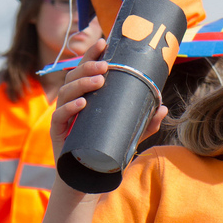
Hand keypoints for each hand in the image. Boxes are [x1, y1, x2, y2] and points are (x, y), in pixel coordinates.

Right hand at [50, 39, 167, 163]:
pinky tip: (83, 104)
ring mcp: (64, 118)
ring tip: (99, 80)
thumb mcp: (129, 136)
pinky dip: (70, 108)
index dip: (91, 55)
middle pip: (74, 77)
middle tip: (105, 66)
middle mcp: (71, 104)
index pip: (85, 71)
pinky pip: (60, 117)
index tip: (104, 42)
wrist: (89, 180)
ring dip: (82, 83)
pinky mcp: (58, 134)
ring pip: (66, 93)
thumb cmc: (105, 153)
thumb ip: (145, 124)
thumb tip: (164, 107)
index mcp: (85, 98)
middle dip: (88, 67)